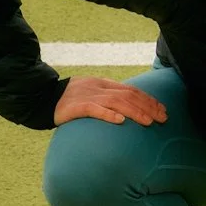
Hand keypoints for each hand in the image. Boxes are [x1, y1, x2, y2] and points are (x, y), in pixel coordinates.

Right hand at [53, 77, 168, 126]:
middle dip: (148, 107)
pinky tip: (120, 121)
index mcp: (104, 84)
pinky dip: (108, 115)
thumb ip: (109, 99)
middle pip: (128, 95)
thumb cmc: (70, 100)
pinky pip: (94, 110)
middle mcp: (98, 88)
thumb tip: (130, 109)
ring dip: (135, 112)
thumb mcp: (93, 94)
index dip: (149, 99)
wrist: (42, 98)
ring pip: (116, 102)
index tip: (163, 110)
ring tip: (149, 121)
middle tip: (163, 119)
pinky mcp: (76, 107)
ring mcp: (87, 96)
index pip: (131, 90)